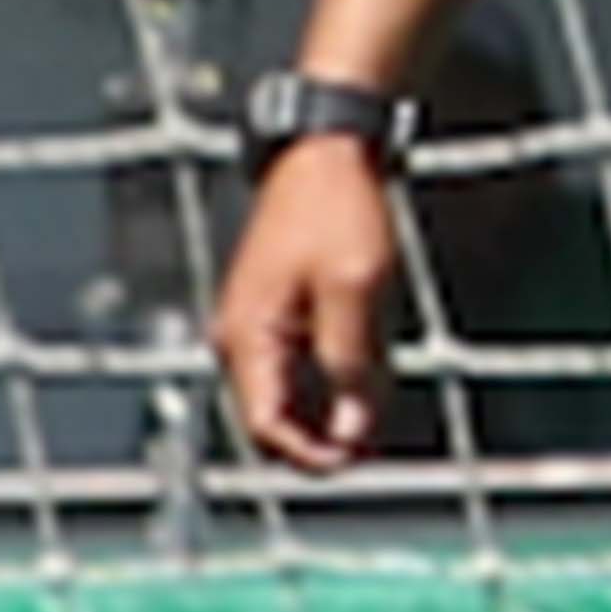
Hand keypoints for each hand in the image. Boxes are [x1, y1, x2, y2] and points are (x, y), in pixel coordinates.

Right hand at [209, 130, 402, 473]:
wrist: (327, 150)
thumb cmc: (336, 208)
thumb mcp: (355, 290)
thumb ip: (351, 365)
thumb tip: (354, 431)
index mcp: (247, 335)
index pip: (264, 426)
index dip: (309, 455)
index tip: (355, 461)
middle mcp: (239, 337)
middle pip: (270, 419)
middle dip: (317, 440)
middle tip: (369, 447)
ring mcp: (254, 325)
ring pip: (283, 398)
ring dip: (323, 416)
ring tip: (371, 418)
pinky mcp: (274, 312)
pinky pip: (293, 369)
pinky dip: (324, 387)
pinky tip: (361, 386)